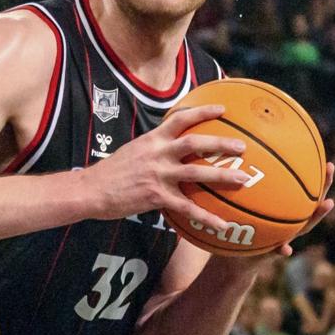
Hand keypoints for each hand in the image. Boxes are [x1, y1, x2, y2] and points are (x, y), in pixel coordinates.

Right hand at [86, 105, 251, 225]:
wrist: (91, 190)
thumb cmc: (111, 172)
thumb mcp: (133, 150)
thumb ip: (153, 147)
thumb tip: (170, 145)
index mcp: (152, 140)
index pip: (180, 118)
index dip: (203, 112)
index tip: (223, 109)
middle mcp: (157, 154)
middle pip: (195, 143)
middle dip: (221, 144)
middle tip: (243, 148)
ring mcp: (157, 175)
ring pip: (196, 173)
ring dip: (222, 175)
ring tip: (243, 179)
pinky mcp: (156, 197)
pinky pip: (186, 208)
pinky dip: (206, 217)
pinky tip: (222, 225)